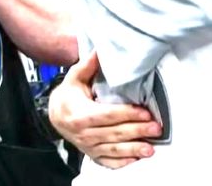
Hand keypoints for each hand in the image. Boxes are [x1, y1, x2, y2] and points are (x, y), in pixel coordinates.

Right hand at [49, 51, 161, 168]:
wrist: (55, 115)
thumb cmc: (69, 95)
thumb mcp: (75, 78)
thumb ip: (88, 65)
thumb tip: (100, 49)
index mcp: (81, 114)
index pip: (107, 115)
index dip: (127, 114)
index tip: (145, 112)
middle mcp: (84, 133)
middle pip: (114, 133)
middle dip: (137, 130)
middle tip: (156, 127)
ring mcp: (88, 146)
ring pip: (113, 149)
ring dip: (133, 149)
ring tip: (150, 148)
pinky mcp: (92, 154)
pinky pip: (107, 162)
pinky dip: (122, 162)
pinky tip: (136, 160)